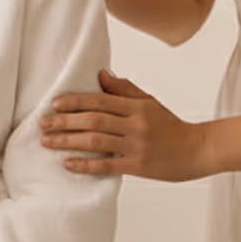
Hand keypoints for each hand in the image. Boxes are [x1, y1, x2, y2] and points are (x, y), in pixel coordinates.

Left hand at [39, 70, 213, 181]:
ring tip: (47, 141)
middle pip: (93, 119)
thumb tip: (101, 75)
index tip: (54, 103)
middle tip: (42, 123)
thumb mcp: (150, 102)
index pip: (100, 100)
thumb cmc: (171, 125)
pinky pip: (106, 166)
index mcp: (136, 106)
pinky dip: (85, 165)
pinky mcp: (138, 166)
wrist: (198, 149)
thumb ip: (125, 90)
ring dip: (68, 141)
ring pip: (96, 141)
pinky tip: (68, 163)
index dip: (75, 101)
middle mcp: (134, 124)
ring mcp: (136, 146)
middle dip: (64, 121)